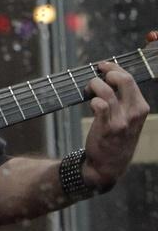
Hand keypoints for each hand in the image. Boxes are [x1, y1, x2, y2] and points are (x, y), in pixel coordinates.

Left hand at [82, 60, 149, 190]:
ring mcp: (122, 120)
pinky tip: (91, 104)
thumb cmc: (116, 136)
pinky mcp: (108, 127)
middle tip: (96, 75)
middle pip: (123, 79)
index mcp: (141, 106)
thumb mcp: (129, 117)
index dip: (113, 67)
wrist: (109, 165)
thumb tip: (108, 74)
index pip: (130, 77)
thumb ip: (123, 98)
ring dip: (93, 85)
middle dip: (107, 71)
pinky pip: (100, 104)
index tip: (102, 66)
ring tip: (89, 90)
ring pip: (107, 89)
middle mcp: (135, 112)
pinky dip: (92, 100)